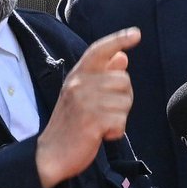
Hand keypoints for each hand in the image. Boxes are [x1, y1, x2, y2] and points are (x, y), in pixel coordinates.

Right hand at [36, 28, 140, 187]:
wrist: (50, 154)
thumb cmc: (70, 124)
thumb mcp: (82, 95)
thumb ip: (102, 75)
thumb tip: (122, 58)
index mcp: (77, 75)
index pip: (100, 50)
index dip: (119, 40)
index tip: (136, 34)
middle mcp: (79, 83)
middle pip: (124, 79)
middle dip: (123, 98)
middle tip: (105, 112)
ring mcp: (85, 102)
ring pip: (125, 101)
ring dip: (119, 117)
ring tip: (100, 124)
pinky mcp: (92, 121)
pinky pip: (121, 121)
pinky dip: (116, 132)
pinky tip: (101, 135)